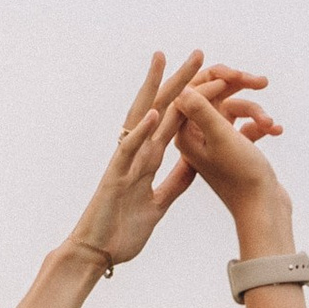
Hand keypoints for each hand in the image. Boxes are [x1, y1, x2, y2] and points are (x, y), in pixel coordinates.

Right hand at [60, 50, 207, 277]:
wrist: (96, 254)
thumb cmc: (122, 231)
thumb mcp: (159, 204)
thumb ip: (174, 182)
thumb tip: (193, 164)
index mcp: (148, 160)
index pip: (175, 121)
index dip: (193, 98)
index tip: (212, 75)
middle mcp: (137, 154)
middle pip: (161, 109)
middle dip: (180, 80)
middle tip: (199, 52)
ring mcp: (124, 163)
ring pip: (142, 119)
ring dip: (156, 91)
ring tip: (167, 61)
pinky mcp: (115, 177)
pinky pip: (130, 150)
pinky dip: (142, 130)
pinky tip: (156, 111)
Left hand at [170, 67, 289, 240]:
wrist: (264, 211)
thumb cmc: (241, 178)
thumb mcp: (222, 138)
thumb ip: (202, 110)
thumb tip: (182, 87)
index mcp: (185, 134)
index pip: (192, 90)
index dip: (215, 78)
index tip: (237, 80)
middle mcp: (196, 136)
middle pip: (213, 94)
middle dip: (238, 86)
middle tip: (262, 81)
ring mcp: (216, 142)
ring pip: (234, 108)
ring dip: (256, 111)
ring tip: (270, 122)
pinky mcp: (234, 148)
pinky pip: (247, 124)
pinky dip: (261, 125)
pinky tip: (275, 131)